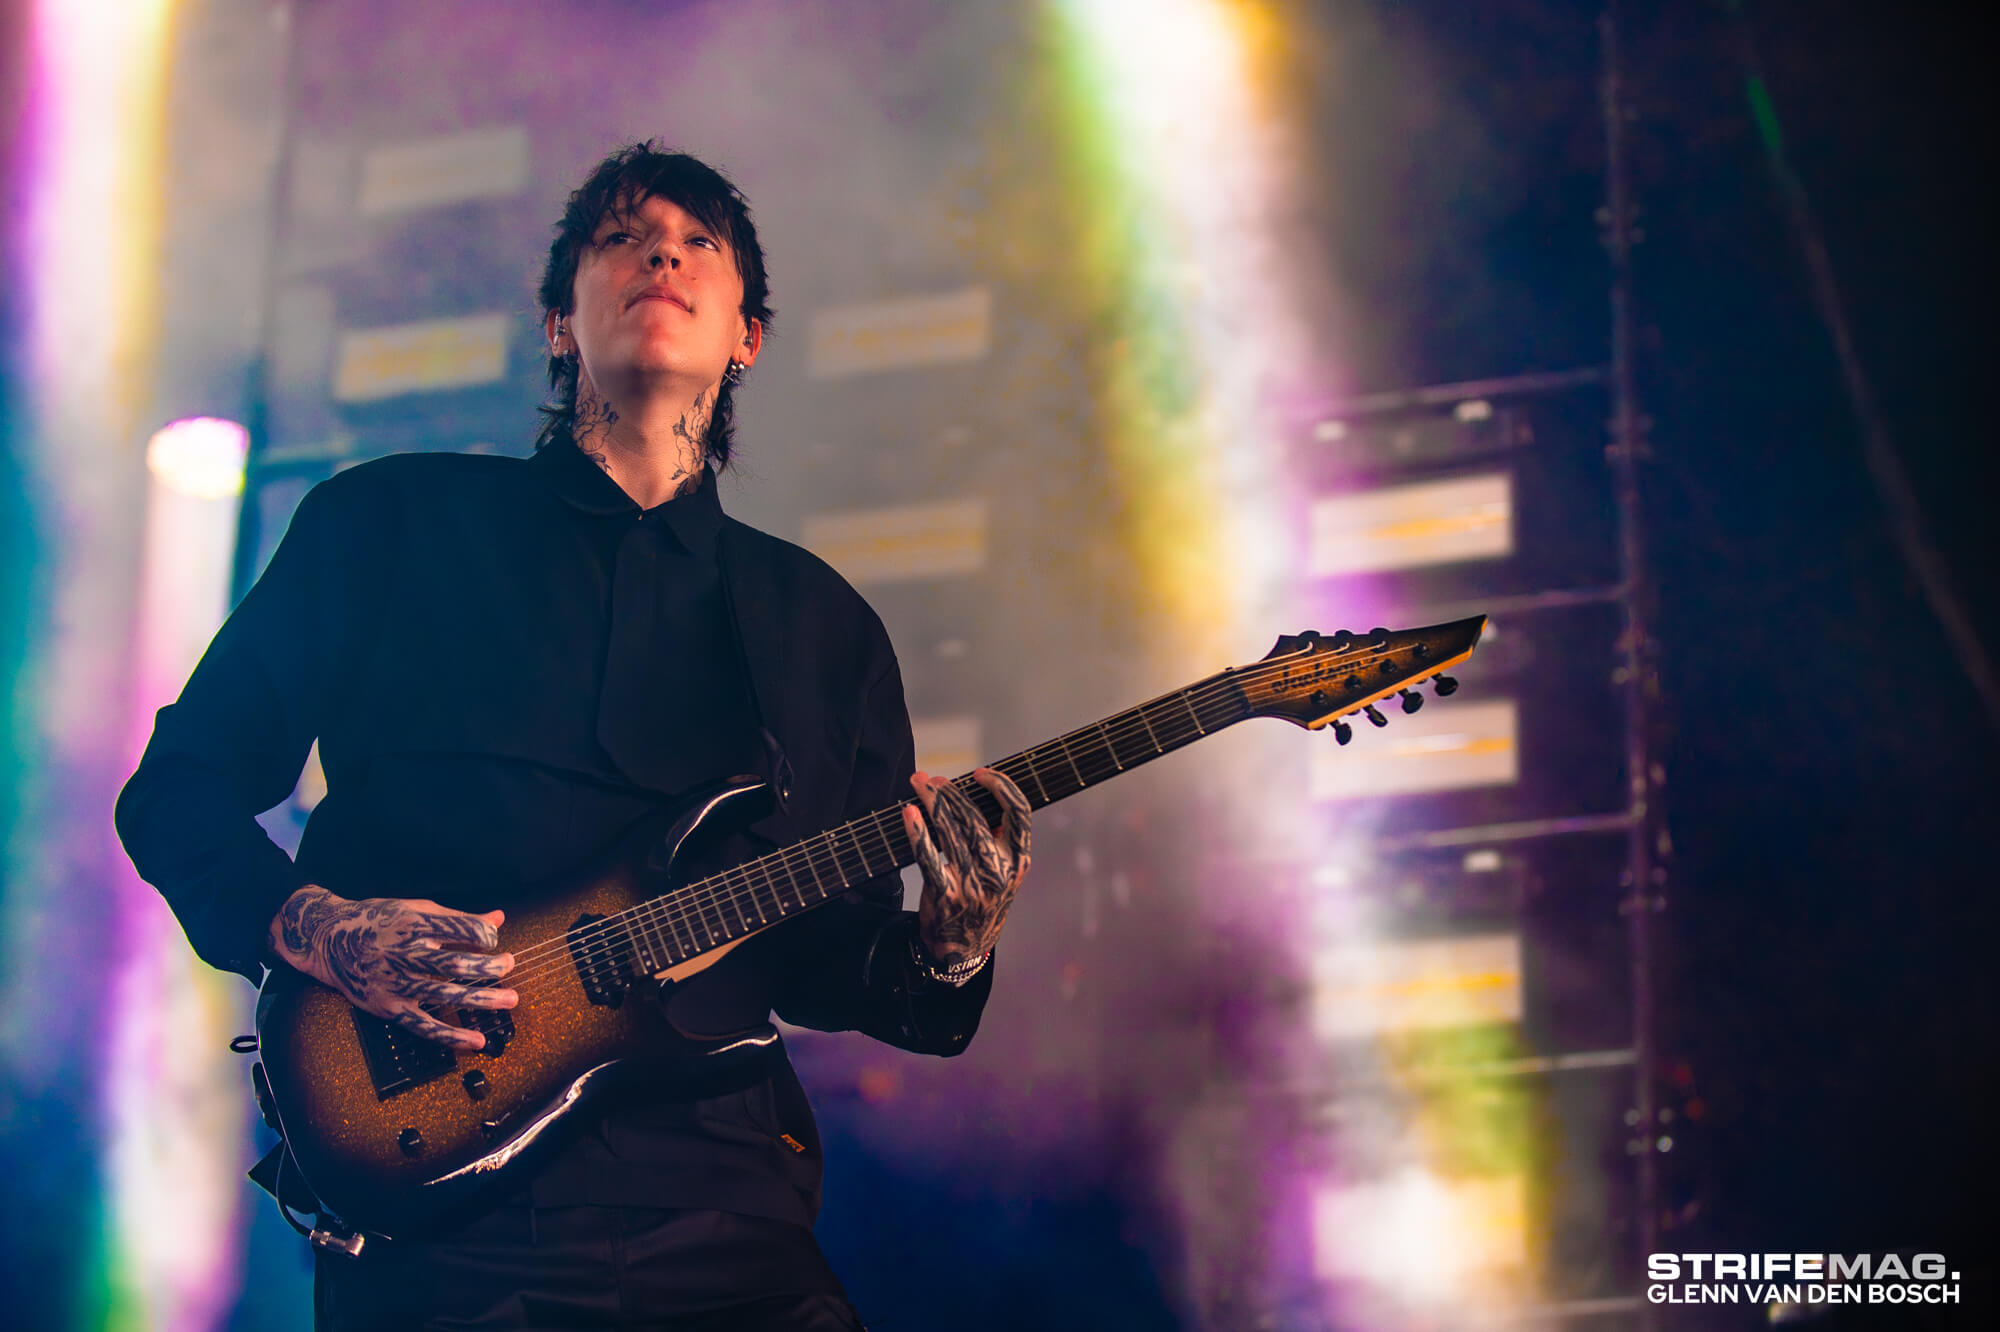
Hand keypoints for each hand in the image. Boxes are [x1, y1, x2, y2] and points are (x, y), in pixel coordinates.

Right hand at [269, 886, 516, 1049]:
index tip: (494, 938)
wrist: (328, 940)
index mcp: (413, 924)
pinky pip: (424, 1026)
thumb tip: (498, 918)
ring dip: (482, 1000)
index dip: (485, 935)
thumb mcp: (415, 909)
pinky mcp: (389, 1007)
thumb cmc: (376, 921)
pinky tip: (477, 1041)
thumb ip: (458, 918)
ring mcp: (395, 983)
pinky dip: (452, 1036)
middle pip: (456, 964)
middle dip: (490, 967)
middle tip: (510, 965)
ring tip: (510, 1000)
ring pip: (446, 995)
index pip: (460, 930)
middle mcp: (404, 954)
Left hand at [903, 768, 1030, 966]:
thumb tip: (979, 797)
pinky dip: (917, 832)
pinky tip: (909, 813)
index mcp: (1019, 861)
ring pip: (951, 832)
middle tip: (933, 779)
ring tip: (919, 784)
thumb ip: (1000, 841)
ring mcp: (973, 884)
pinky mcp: (946, 895)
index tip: (980, 773)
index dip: (1001, 786)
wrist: (964, 949)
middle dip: (952, 792)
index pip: (1019, 812)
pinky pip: (928, 857)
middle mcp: (999, 872)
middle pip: (976, 818)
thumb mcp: (1006, 875)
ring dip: (932, 802)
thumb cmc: (983, 902)